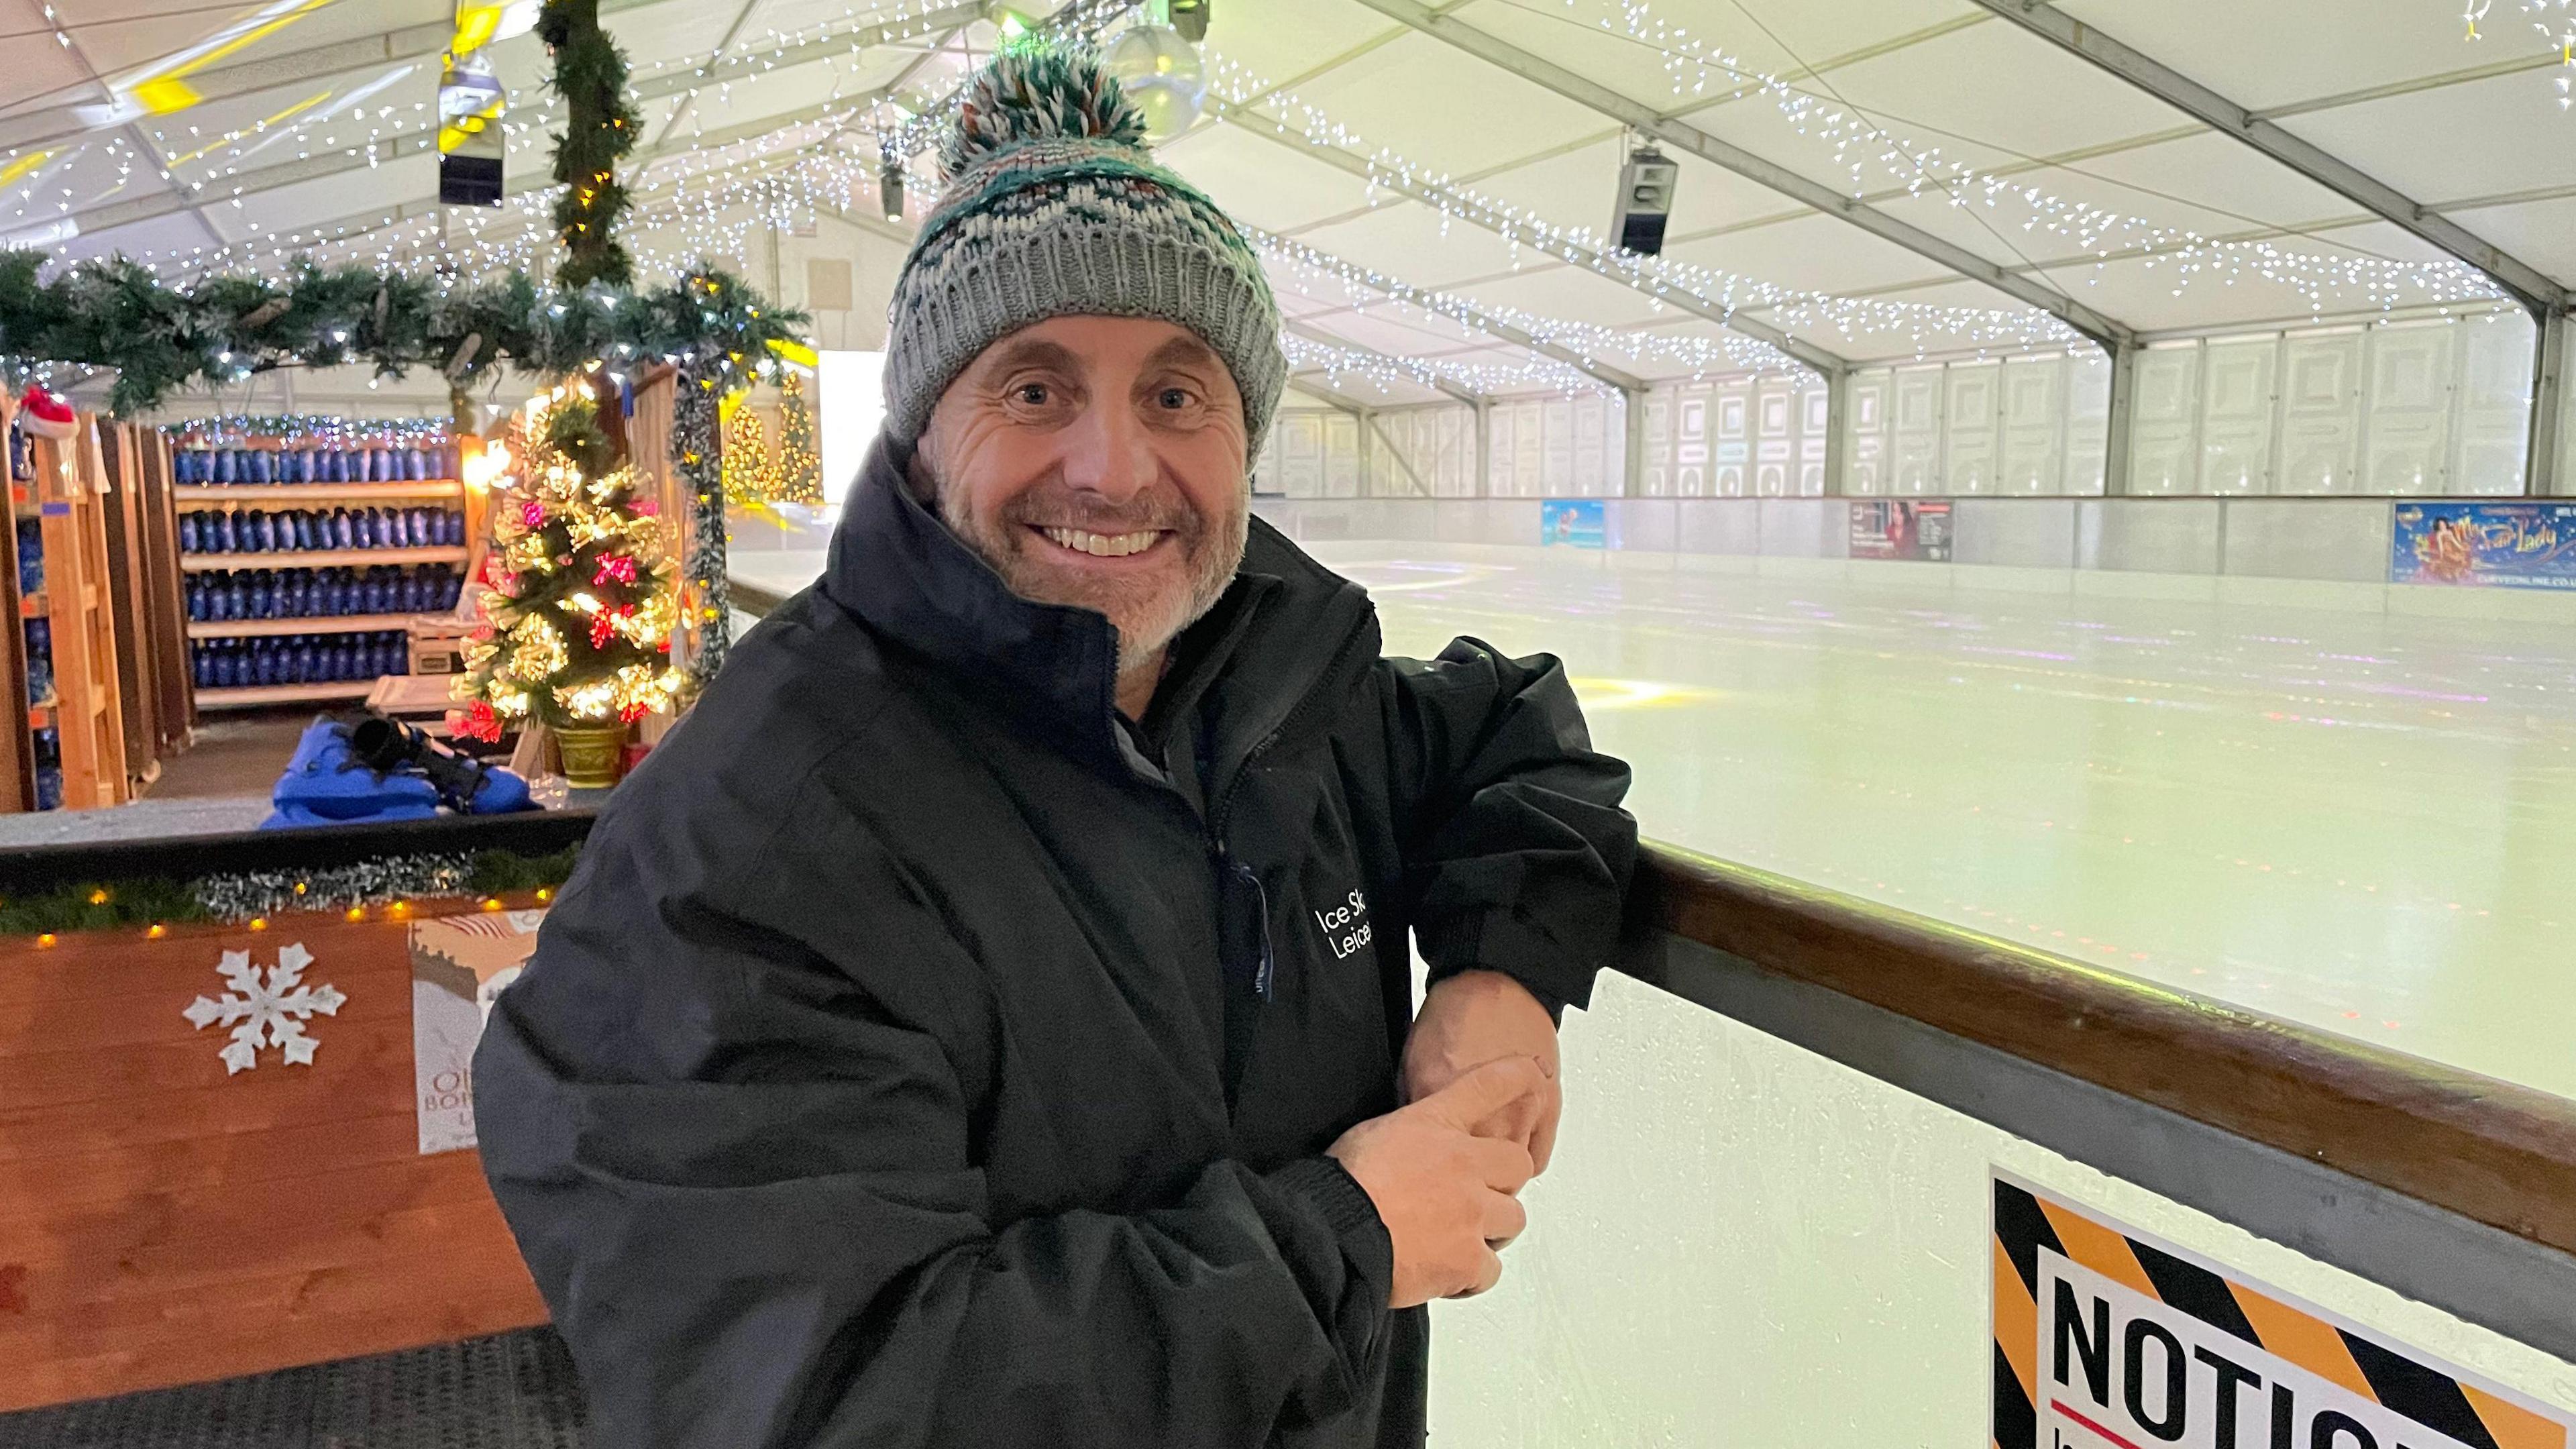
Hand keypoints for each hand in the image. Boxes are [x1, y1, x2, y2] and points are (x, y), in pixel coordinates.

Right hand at [1326, 1056, 1544, 1308]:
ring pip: (1513, 1219)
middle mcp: (1463, 1164)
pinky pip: (1490, 1270)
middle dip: (1503, 1181)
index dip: (1517, 1077)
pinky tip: (1447, 1273)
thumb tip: (1418, 1149)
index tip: (1534, 1072)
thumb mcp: (1374, 1134)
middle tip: (1479, 1195)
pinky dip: (1472, 1277)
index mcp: (1435, 1125)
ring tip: (1459, 1238)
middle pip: (1518, 1165)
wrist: (1333, 1234)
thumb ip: (1412, 1136)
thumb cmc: (1342, 1185)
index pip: (1487, 1087)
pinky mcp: (1468, 1260)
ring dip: (1491, 1229)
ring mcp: (1471, 1213)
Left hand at [1402, 970, 1561, 1175]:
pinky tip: (1510, 1145)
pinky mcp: (1548, 1110)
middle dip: (1467, 1188)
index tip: (1428, 1188)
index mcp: (1446, 1110)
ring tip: (1484, 1163)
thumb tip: (1411, 1150)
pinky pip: (1537, 1157)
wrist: (1497, 985)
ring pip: (1511, 1176)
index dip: (1433, 1186)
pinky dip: (1523, 1157)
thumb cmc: (1454, 1018)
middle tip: (1456, 1180)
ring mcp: (1523, 1117)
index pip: (1439, 1173)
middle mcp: (1489, 1120)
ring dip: (1497, 1175)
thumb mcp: (1412, 1066)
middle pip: (1480, 1184)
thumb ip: (1416, 1116)